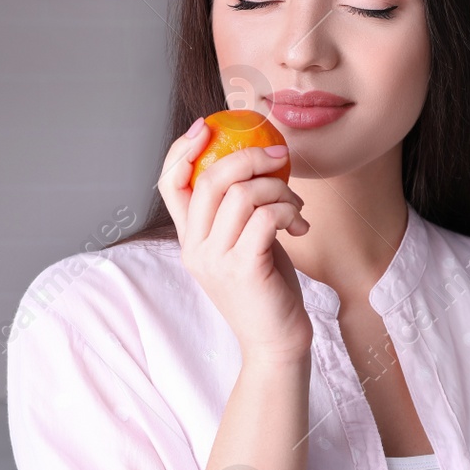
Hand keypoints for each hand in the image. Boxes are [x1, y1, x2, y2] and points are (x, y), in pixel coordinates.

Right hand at [156, 117, 313, 363]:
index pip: (170, 184)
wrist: (276, 343)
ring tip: (295, 207)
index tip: (206, 126)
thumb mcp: (243, 245)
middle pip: (209, 179)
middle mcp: (195, 248)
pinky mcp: (243, 268)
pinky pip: (266, 217)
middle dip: (248, 157)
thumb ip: (238, 213)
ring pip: (243, 195)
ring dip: (279, 189)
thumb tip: (255, 164)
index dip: (182, 150)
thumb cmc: (266, 290)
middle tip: (279, 156)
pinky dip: (288, 210)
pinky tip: (299, 224)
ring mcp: (216, 260)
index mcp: (189, 240)